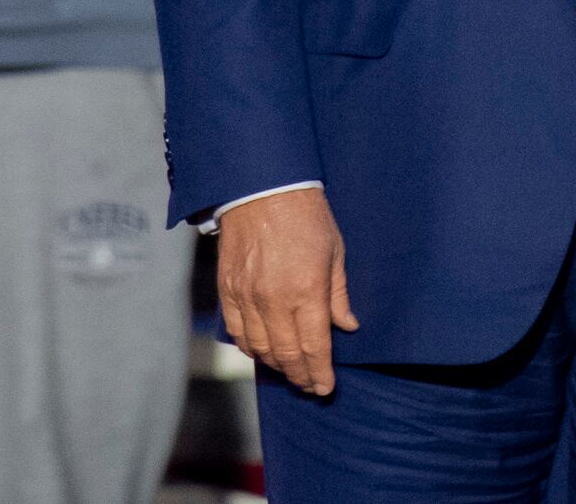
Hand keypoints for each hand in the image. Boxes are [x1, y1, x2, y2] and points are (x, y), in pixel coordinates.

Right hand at [216, 186, 356, 396]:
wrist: (263, 187)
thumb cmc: (306, 216)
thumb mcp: (335, 251)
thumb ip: (338, 295)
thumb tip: (347, 326)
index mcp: (306, 291)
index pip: (314, 348)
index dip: (320, 374)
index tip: (325, 388)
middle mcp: (274, 300)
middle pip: (286, 355)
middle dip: (300, 376)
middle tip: (310, 386)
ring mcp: (247, 296)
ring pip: (260, 349)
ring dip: (276, 365)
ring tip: (290, 370)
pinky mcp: (228, 289)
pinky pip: (237, 331)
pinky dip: (250, 347)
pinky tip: (262, 350)